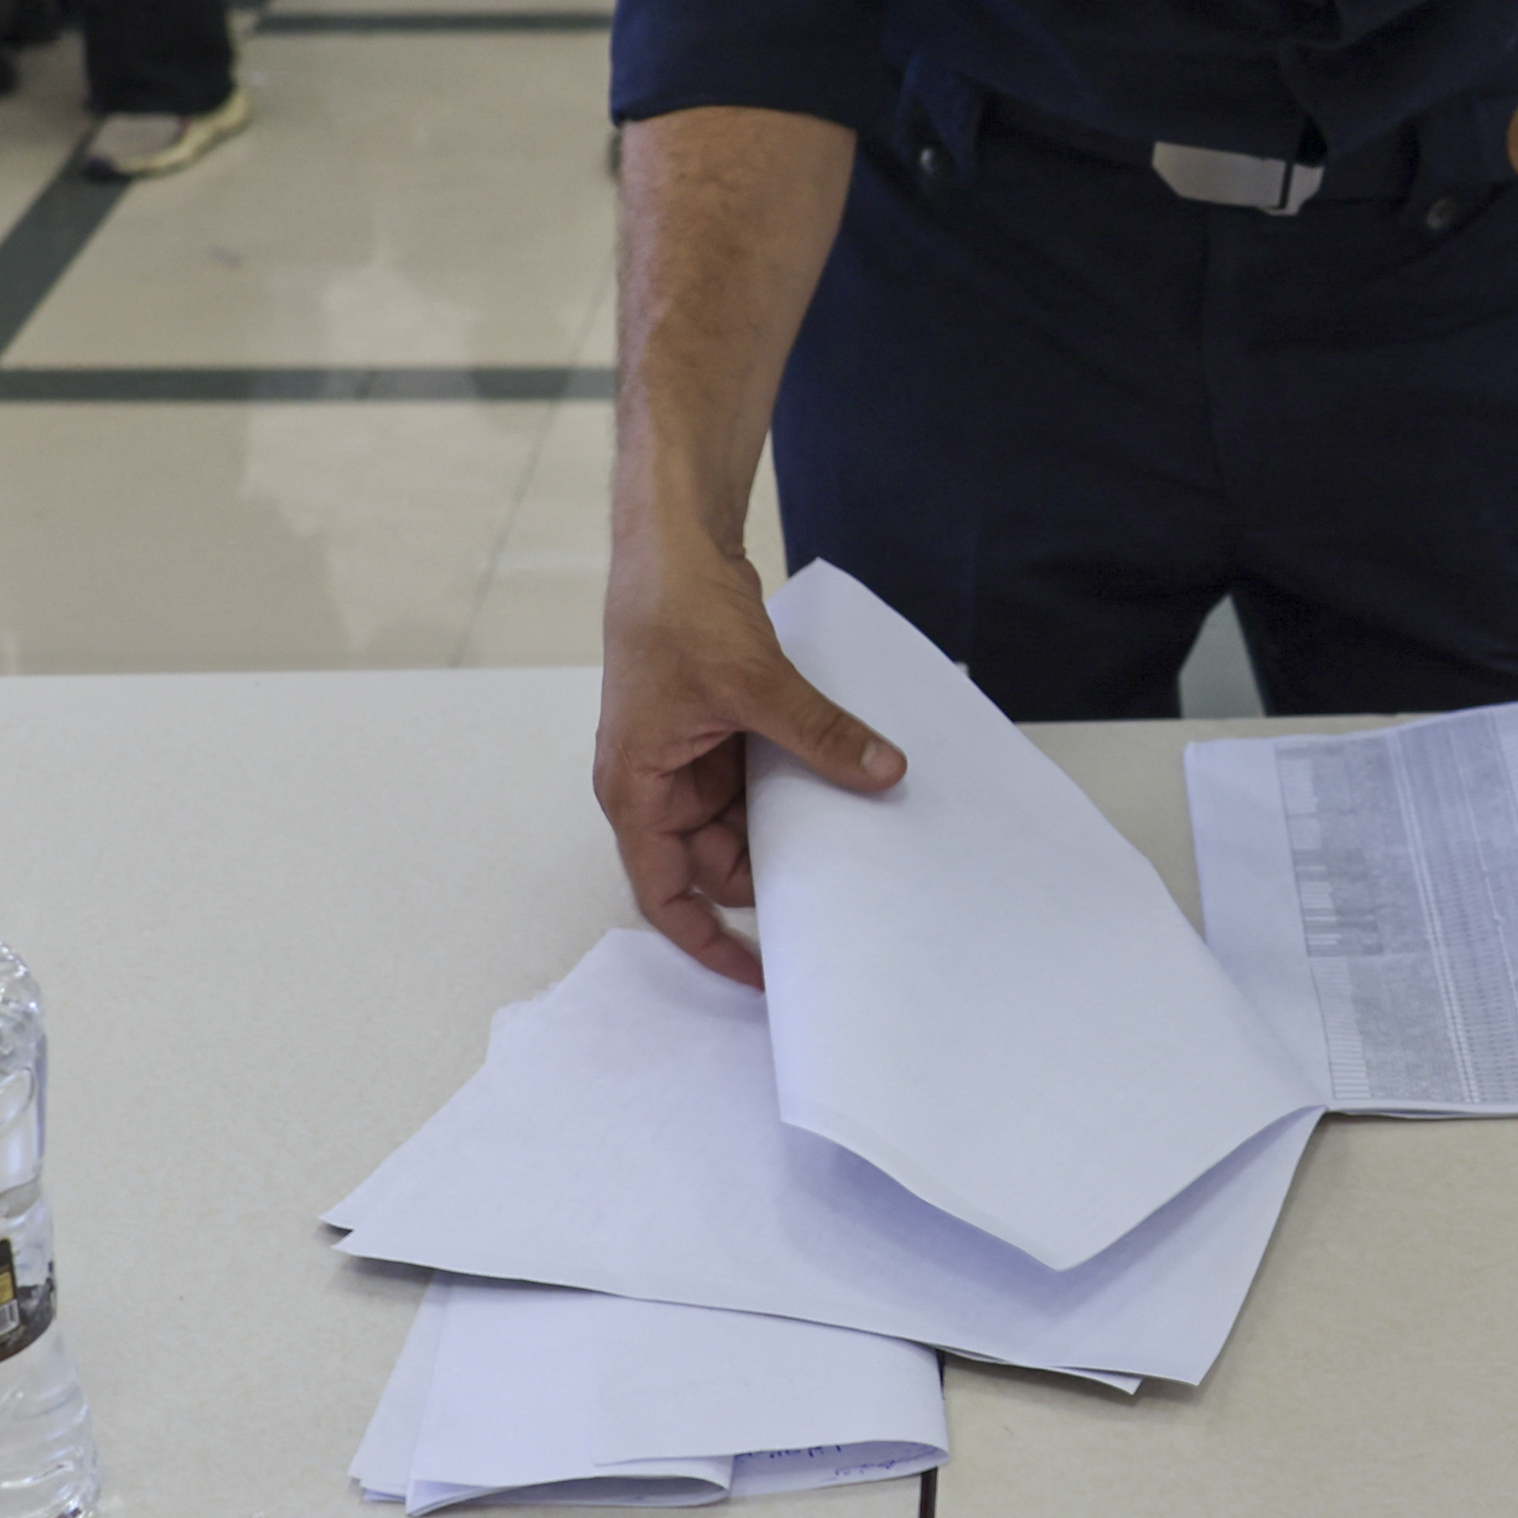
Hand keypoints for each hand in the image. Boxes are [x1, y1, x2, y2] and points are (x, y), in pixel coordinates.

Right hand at [595, 539, 907, 983]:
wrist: (671, 542)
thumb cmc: (673, 610)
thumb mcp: (752, 682)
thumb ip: (818, 733)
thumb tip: (882, 771)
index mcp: (636, 789)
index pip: (666, 894)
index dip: (711, 942)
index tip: (762, 976)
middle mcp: (657, 782)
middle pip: (715, 861)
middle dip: (772, 876)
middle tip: (839, 900)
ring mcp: (689, 756)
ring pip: (744, 819)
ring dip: (792, 826)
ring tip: (852, 845)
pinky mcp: (720, 727)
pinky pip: (761, 777)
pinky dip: (799, 783)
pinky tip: (846, 786)